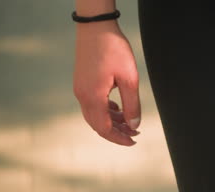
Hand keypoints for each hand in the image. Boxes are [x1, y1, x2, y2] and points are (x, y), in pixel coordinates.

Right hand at [72, 21, 140, 145]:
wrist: (96, 27)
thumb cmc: (114, 50)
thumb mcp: (129, 79)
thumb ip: (132, 105)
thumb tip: (134, 125)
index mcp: (93, 97)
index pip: (104, 128)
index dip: (119, 138)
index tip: (133, 141)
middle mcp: (82, 96)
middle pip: (97, 125)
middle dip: (116, 132)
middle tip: (134, 133)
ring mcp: (80, 89)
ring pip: (95, 115)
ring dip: (112, 121)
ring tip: (129, 122)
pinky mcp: (82, 83)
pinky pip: (92, 104)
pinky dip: (106, 111)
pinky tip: (118, 108)